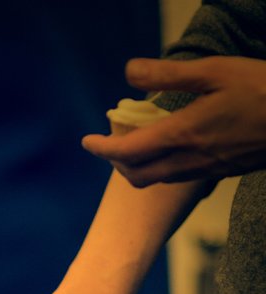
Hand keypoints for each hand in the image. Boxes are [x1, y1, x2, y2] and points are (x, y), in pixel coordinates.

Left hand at [82, 56, 265, 185]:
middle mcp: (189, 160)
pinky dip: (161, 168)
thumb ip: (168, 74)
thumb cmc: (260, 89)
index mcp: (183, 134)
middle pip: (137, 176)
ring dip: (138, 167)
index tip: (87, 141)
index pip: (128, 150)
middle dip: (116, 163)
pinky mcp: (219, 173)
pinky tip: (168, 148)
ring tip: (134, 145)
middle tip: (108, 144)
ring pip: (158, 180)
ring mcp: (205, 171)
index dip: (102, 148)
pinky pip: (178, 178)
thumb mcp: (214, 71)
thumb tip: (129, 72)